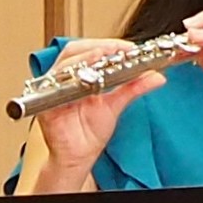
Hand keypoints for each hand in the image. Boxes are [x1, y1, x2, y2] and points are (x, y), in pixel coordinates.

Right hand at [25, 40, 163, 187]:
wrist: (78, 158)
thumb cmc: (89, 133)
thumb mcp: (116, 106)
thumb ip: (134, 88)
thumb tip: (156, 76)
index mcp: (78, 75)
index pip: (90, 49)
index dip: (109, 44)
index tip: (129, 48)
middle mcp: (64, 79)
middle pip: (75, 50)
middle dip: (97, 46)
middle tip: (118, 49)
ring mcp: (53, 90)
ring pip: (64, 63)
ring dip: (84, 57)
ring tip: (103, 55)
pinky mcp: (46, 104)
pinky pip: (54, 87)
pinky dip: (69, 80)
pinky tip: (85, 78)